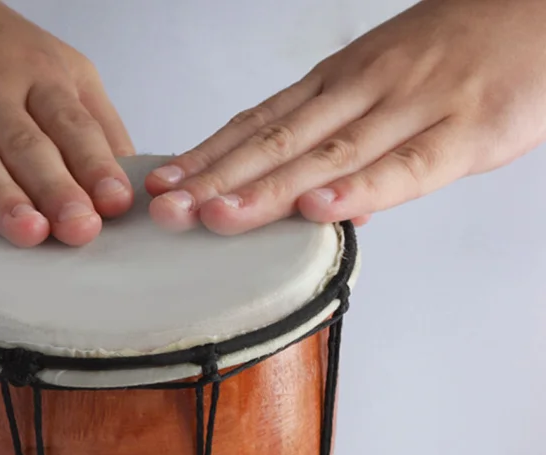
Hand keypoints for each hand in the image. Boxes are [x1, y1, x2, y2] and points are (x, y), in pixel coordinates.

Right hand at [0, 0, 134, 246]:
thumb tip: (129, 180)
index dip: (94, 164)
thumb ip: (86, 117)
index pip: (70, 123)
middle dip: (56, 187)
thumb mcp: (42, 64)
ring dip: (0, 195)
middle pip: (24, 141)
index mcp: (32, 72)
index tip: (116, 204)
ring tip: (29, 231)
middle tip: (80, 230)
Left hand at [145, 0, 545, 233]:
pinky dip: (360, 190)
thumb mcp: (386, 86)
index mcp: (341, 81)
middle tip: (168, 209)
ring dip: (268, 189)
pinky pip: (406, 168)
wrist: (544, 7)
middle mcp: (364, 90)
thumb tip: (308, 202)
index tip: (165, 185)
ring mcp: (412, 109)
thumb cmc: (460, 50)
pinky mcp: (465, 133)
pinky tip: (317, 211)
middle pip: (278, 142)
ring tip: (216, 217)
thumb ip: (343, 140)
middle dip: (217, 179)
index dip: (208, 157)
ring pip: (328, 155)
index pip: (260, 123)